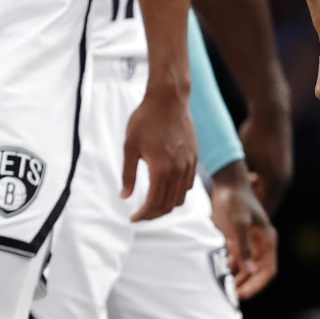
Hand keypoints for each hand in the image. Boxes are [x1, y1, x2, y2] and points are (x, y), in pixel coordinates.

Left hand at [122, 84, 197, 221]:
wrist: (169, 99)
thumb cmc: (146, 120)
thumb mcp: (130, 146)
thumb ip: (128, 174)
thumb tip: (125, 196)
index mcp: (161, 169)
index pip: (154, 203)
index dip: (143, 215)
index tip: (132, 218)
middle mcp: (178, 169)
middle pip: (168, 205)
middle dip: (153, 214)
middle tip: (140, 215)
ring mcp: (189, 163)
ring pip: (181, 197)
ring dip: (167, 205)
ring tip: (153, 204)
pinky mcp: (194, 157)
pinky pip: (188, 184)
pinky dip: (178, 193)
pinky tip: (165, 188)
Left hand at [211, 162, 278, 298]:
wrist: (226, 182)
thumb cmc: (236, 200)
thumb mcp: (238, 224)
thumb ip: (243, 248)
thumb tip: (249, 270)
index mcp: (267, 241)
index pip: (268, 271)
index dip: (257, 285)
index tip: (242, 295)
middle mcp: (260, 244)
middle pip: (257, 273)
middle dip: (245, 285)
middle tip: (229, 295)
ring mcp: (248, 242)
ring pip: (245, 269)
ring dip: (236, 280)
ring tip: (222, 287)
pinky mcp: (236, 239)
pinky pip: (235, 261)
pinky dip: (228, 269)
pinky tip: (216, 273)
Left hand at [238, 107, 293, 210]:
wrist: (271, 114)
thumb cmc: (255, 136)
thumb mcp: (243, 161)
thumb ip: (240, 181)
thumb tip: (230, 197)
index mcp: (274, 183)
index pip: (264, 211)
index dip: (250, 218)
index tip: (234, 224)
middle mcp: (282, 180)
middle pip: (266, 203)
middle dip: (252, 209)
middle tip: (234, 216)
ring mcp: (284, 173)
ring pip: (267, 193)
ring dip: (255, 196)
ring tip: (238, 200)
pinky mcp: (282, 165)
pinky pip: (270, 183)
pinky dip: (259, 186)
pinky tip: (246, 182)